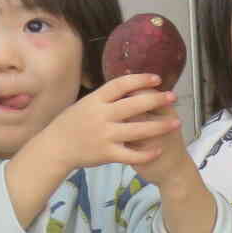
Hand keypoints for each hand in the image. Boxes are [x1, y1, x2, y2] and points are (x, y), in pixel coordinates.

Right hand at [39, 73, 181, 173]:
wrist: (55, 148)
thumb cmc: (72, 124)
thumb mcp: (85, 104)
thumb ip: (106, 97)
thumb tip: (128, 84)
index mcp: (96, 100)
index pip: (120, 84)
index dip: (140, 79)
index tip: (157, 78)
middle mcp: (101, 115)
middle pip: (134, 104)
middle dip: (156, 99)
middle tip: (173, 97)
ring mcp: (104, 135)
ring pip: (138, 130)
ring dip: (160, 126)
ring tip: (176, 122)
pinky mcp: (106, 154)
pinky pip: (131, 154)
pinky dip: (146, 153)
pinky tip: (159, 149)